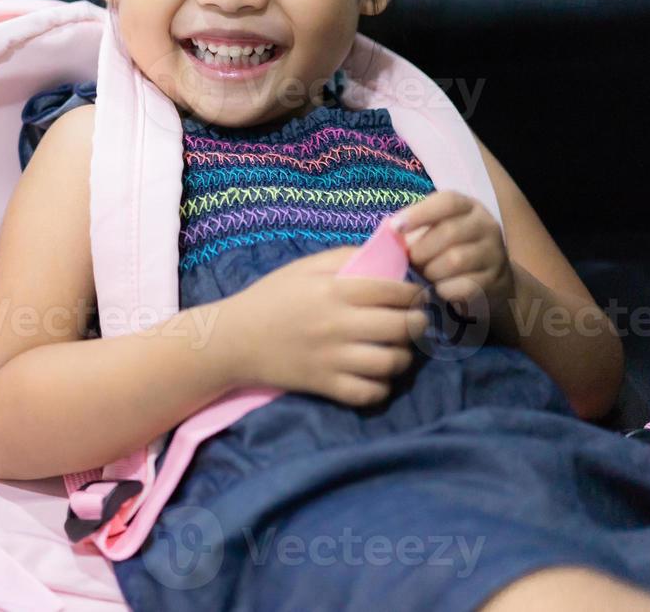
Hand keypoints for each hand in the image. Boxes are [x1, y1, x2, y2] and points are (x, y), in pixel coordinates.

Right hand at [230, 246, 427, 407]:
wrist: (233, 340)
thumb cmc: (270, 298)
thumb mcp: (303, 267)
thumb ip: (344, 257)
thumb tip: (385, 258)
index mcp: (334, 290)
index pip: (394, 291)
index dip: (414, 293)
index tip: (415, 296)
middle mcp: (338, 324)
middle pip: (401, 327)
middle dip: (417, 323)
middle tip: (415, 322)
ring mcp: (333, 358)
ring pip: (391, 362)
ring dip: (403, 356)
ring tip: (398, 349)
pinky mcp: (325, 385)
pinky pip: (370, 392)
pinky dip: (381, 386)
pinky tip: (377, 375)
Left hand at [392, 191, 515, 331]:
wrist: (490, 277)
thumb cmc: (449, 248)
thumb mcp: (436, 230)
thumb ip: (414, 228)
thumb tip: (389, 234)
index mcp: (468, 207)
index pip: (448, 202)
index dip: (419, 213)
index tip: (395, 228)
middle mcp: (486, 226)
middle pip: (450, 232)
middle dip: (422, 250)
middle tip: (411, 261)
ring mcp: (495, 253)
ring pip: (456, 260)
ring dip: (432, 270)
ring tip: (426, 274)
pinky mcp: (497, 281)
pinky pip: (464, 286)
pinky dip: (445, 289)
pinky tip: (440, 289)